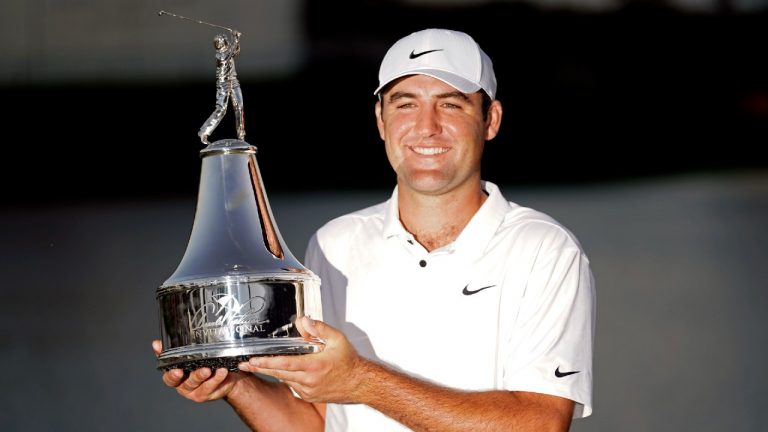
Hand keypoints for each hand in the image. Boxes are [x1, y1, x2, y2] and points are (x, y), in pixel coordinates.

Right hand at [152, 340, 248, 402]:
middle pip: (187, 383)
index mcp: (177, 377)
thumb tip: (156, 344)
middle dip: (195, 376)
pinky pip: (213, 386)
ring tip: (211, 369)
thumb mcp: (188, 356)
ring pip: (201, 385)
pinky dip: (218, 378)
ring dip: (206, 377)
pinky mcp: (210, 393)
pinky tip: (222, 371)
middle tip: (203, 370)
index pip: (169, 379)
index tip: (176, 370)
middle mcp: (186, 386)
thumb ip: (172, 351)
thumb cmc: (203, 364)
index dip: (171, 376)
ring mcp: (198, 391)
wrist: (224, 377)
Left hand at [238, 317, 366, 403]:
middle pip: (279, 374)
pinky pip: (292, 385)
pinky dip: (287, 377)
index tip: (252, 361)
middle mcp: (308, 381)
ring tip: (260, 364)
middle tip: (245, 364)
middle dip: (261, 368)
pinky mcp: (308, 396)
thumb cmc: (348, 361)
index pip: (284, 364)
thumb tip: (303, 320)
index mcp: (313, 366)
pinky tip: (286, 370)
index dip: (266, 363)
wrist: (359, 383)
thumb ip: (319, 328)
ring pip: (285, 380)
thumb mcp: (337, 339)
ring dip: (274, 372)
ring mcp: (307, 390)